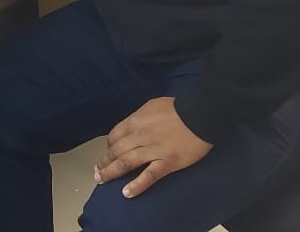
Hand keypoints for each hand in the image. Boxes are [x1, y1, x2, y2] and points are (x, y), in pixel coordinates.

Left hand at [94, 97, 213, 198]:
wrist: (202, 113)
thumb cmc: (179, 108)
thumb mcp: (152, 106)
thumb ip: (140, 118)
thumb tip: (132, 126)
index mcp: (136, 121)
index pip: (114, 136)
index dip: (108, 147)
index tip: (107, 154)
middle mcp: (140, 136)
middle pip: (116, 151)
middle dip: (104, 162)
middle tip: (97, 172)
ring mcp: (153, 150)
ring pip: (126, 163)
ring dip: (111, 173)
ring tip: (102, 181)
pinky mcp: (168, 162)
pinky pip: (149, 176)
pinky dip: (136, 185)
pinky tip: (126, 193)